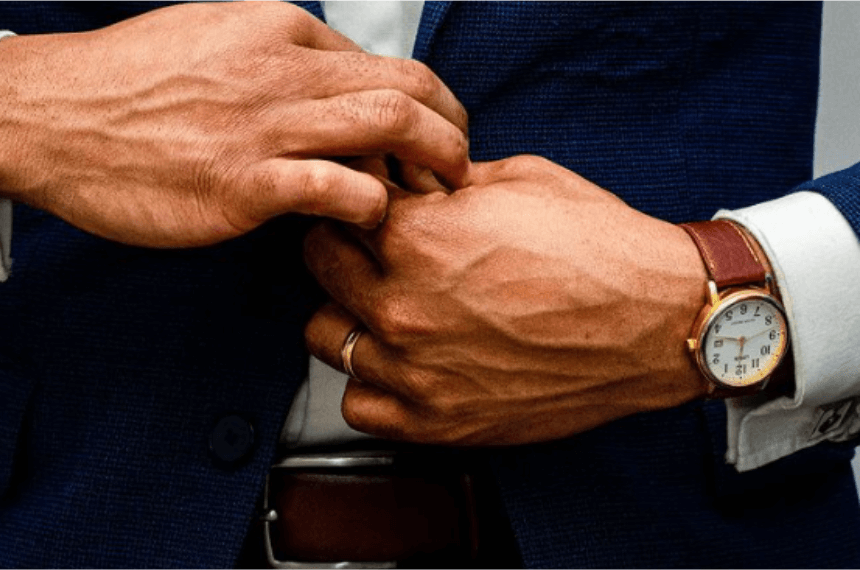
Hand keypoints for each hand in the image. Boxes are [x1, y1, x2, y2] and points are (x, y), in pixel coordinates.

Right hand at [0, 1, 468, 247]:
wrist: (52, 116)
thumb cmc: (128, 81)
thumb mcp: (211, 35)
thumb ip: (277, 56)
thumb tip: (333, 84)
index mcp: (278, 30)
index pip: (383, 64)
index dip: (426, 104)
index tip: (433, 135)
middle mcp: (282, 70)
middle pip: (406, 90)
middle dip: (452, 130)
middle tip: (459, 166)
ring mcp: (265, 126)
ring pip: (388, 129)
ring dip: (431, 166)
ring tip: (437, 196)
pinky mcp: (245, 184)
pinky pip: (340, 190)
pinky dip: (371, 207)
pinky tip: (367, 221)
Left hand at [304, 155, 709, 444]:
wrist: (659, 321)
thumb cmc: (599, 248)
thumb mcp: (516, 181)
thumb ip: (440, 182)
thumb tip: (404, 179)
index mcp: (416, 239)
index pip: (335, 209)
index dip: (355, 202)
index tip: (371, 206)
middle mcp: (402, 307)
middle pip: (320, 266)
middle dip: (344, 247)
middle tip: (376, 249)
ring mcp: (415, 371)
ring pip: (325, 336)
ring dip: (347, 314)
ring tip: (387, 306)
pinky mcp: (438, 421)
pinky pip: (359, 406)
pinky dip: (371, 383)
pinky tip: (401, 362)